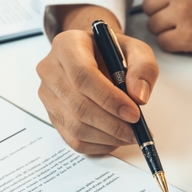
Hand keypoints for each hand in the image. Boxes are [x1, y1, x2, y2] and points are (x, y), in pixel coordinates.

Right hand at [36, 5, 158, 153]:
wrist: (92, 55)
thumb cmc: (112, 52)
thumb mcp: (136, 49)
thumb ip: (143, 68)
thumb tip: (138, 97)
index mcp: (68, 46)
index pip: (83, 76)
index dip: (109, 99)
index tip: (134, 113)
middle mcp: (50, 70)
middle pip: (79, 106)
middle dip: (112, 124)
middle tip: (137, 131)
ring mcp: (48, 95)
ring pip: (75, 127)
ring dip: (107, 137)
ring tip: (130, 135)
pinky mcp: (52, 115)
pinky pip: (72, 139)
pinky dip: (98, 145)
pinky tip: (115, 139)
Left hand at [135, 0, 191, 55]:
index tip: (178, 1)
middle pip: (148, 6)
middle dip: (163, 14)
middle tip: (187, 16)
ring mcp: (185, 11)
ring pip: (153, 25)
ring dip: (168, 30)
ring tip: (191, 26)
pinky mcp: (190, 36)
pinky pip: (164, 43)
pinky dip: (175, 44)